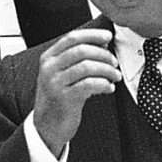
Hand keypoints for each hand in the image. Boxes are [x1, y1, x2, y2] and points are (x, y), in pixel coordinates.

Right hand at [30, 28, 120, 158]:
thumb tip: (102, 43)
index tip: (108, 36)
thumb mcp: (62, 74)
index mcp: (48, 58)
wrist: (46, 127)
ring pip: (87, 66)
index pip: (72, 38)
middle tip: (114, 62)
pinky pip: (89, 84)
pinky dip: (104, 84)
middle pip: (81, 50)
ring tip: (115, 76)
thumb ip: (77, 59)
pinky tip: (109, 88)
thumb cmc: (58, 98)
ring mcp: (55, 83)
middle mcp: (49, 68)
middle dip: (103, 54)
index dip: (92, 35)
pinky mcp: (64, 99)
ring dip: (107, 70)